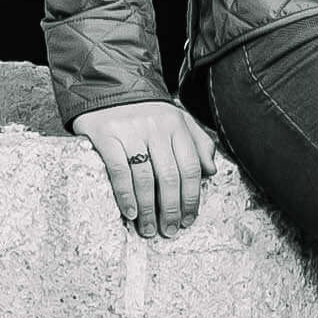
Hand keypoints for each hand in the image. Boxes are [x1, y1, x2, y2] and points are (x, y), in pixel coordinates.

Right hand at [75, 101, 218, 236]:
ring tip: (150, 229)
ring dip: (149, 209)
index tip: (189, 218)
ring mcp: (131, 132)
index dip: (192, 197)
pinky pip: (119, 171)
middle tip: (170, 230)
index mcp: (177, 125)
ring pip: (145, 177)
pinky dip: (126, 196)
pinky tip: (131, 213)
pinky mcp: (106, 136)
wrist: (107, 87)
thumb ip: (197, 142)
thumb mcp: (177, 120)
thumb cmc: (146, 111)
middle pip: (169, 176)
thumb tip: (211, 171)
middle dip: (171, 208)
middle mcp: (156, 128)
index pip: (190, 167)